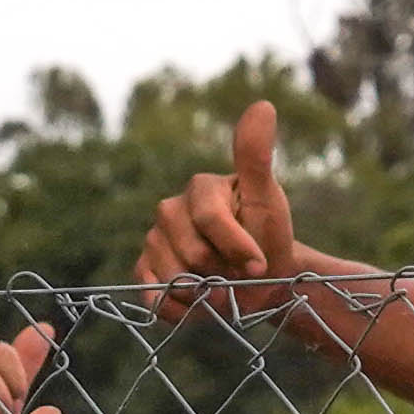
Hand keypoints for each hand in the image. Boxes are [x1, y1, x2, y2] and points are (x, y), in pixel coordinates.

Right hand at [138, 100, 303, 320]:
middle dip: (223, 273)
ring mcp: (154, 240)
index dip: (237, 247)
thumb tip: (262, 105)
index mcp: (199, 189)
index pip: (210, 219)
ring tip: (222, 287)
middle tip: (241, 274)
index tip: (261, 265)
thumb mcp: (268, 200)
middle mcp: (170, 210)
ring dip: (205, 294)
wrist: (262, 284)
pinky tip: (200, 303)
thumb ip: (256, 156)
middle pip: (192, 253)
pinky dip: (180, 309)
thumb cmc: (268, 240)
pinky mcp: (145, 270)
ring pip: (172, 277)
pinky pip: (154, 296)